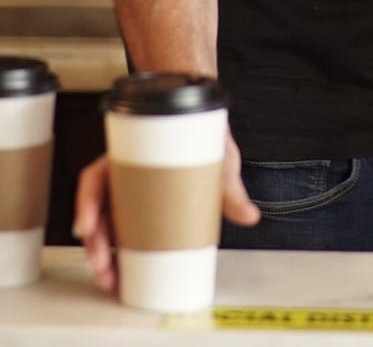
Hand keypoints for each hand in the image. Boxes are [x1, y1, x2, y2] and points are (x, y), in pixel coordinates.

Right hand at [73, 129, 260, 290]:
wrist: (214, 131)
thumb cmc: (207, 137)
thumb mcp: (219, 159)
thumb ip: (231, 189)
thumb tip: (250, 216)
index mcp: (132, 154)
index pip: (96, 176)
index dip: (87, 203)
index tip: (88, 227)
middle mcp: (125, 173)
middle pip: (95, 207)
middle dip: (94, 241)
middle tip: (104, 266)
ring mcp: (130, 191)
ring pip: (103, 222)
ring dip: (101, 251)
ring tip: (110, 277)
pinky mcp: (141, 207)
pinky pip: (118, 227)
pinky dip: (114, 250)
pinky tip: (116, 270)